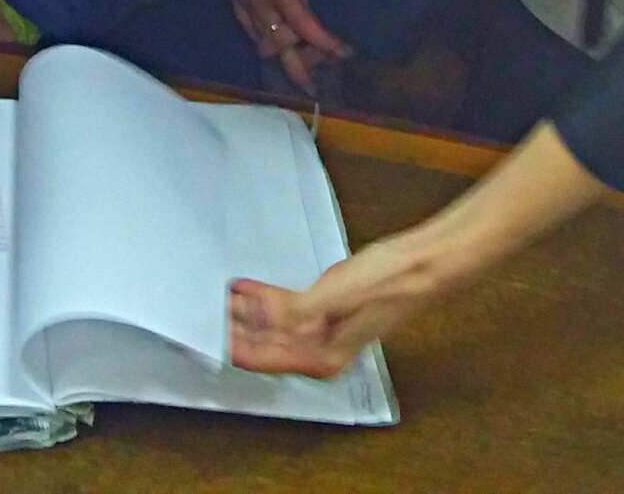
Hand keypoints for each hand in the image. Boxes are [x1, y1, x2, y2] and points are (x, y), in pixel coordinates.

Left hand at [228, 229, 450, 377]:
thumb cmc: (389, 283)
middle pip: (265, 343)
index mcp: (322, 356)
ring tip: (219, 297)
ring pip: (272, 326)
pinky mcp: (325, 310)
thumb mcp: (337, 295)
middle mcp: (319, 349)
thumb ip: (299, 309)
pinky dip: (265, 299)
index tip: (206, 333)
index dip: (234, 345)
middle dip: (235, 328)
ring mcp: (322, 330)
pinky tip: (246, 288)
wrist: (421, 266)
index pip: (265, 357)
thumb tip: (265, 319)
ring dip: (247, 312)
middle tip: (203, 310)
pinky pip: (286, 308)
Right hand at [229, 0, 349, 92]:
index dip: (324, 41)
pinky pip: (250, 33)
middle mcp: (260, 5)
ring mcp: (245, 7)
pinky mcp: (234, 5)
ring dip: (283, 58)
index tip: (343, 52)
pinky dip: (265, 43)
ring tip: (300, 70)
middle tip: (314, 88)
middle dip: (298, 70)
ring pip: (263, 45)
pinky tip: (276, 50)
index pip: (304, 24)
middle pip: (280, 48)